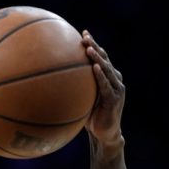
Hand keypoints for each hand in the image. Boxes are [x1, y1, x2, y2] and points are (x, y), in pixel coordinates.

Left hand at [82, 30, 125, 145]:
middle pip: (104, 59)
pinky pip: (106, 85)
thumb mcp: (82, 100)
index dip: (93, 45)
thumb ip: (75, 89)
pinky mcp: (115, 99)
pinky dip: (101, 76)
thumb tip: (52, 82)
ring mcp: (117, 89)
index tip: (83, 33)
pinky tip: (95, 67)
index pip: (101, 58)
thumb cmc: (91, 117)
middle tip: (84, 35)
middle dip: (94, 46)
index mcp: (109, 78)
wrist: (104, 134)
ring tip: (88, 48)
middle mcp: (115, 80)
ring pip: (107, 69)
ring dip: (97, 58)